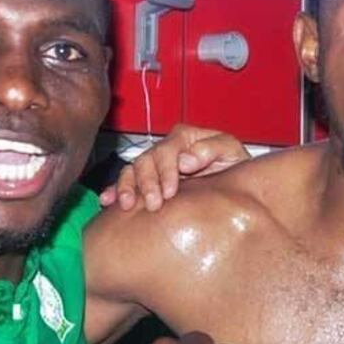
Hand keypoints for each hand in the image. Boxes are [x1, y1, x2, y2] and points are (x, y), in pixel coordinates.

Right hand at [101, 124, 251, 211]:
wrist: (235, 184)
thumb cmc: (234, 164)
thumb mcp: (232, 151)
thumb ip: (212, 149)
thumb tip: (186, 160)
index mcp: (185, 137)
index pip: (168, 149)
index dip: (166, 170)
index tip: (170, 191)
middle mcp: (167, 149)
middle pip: (146, 160)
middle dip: (147, 183)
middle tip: (154, 204)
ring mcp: (155, 164)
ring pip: (132, 170)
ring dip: (128, 188)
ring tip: (128, 206)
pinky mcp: (148, 181)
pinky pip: (126, 183)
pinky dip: (115, 191)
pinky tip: (108, 201)